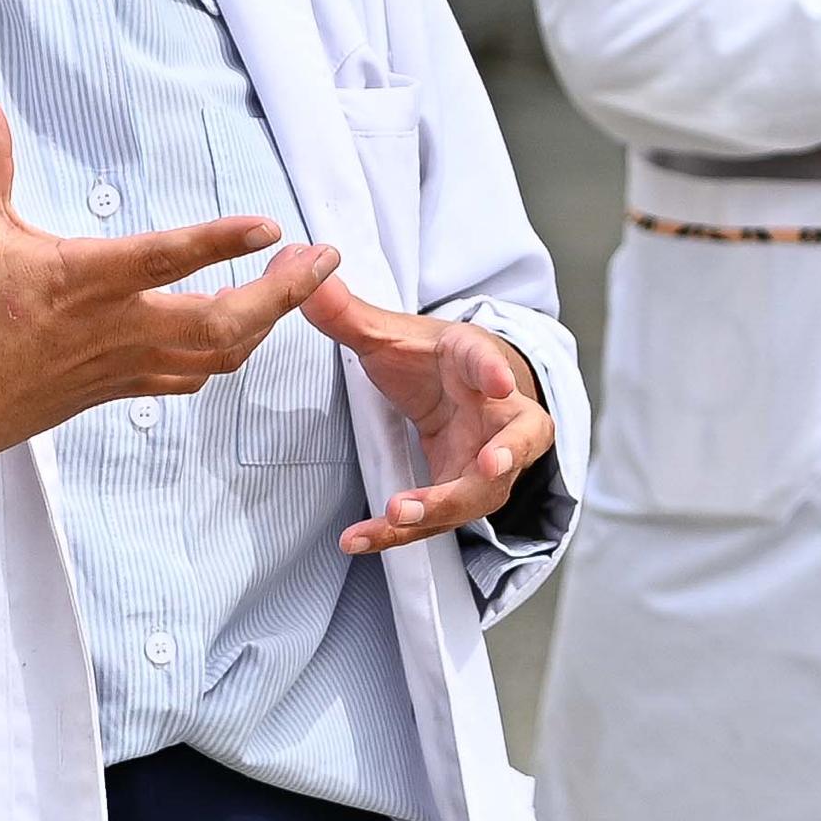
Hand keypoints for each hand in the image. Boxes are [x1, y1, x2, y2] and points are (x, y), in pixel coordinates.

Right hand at [0, 85, 333, 543]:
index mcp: (84, 282)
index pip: (168, 259)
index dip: (222, 242)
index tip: (272, 225)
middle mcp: (115, 329)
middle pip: (223, 323)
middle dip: (283, 293)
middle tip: (321, 258)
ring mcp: (120, 367)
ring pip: (217, 356)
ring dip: (264, 322)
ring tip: (292, 284)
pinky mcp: (113, 392)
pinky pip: (187, 379)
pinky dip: (223, 355)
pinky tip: (235, 334)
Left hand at [305, 277, 553, 552]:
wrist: (457, 390)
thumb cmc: (430, 362)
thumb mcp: (391, 335)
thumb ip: (348, 314)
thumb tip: (307, 282)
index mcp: (478, 363)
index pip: (491, 363)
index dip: (495, 372)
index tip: (498, 384)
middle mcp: (498, 416)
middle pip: (512, 443)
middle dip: (498, 460)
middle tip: (486, 467)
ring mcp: (488, 460)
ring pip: (478, 493)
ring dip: (442, 508)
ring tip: (396, 517)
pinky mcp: (463, 493)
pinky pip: (437, 520)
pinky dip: (399, 534)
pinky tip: (358, 539)